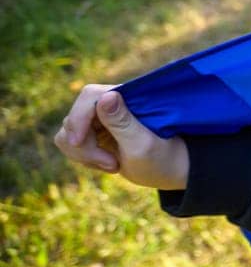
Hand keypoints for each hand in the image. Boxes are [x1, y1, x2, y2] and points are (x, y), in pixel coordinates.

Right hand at [54, 84, 188, 189]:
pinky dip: (85, 158)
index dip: (79, 118)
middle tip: (113, 165)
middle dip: (85, 146)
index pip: (90, 96)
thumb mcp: (142, 144)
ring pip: (67, 133)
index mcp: (126, 98)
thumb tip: (107, 96)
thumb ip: (122, 122)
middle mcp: (110, 103)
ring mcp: (99, 118)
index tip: (79, 142)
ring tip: (114, 165)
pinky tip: (108, 164)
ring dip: (85, 155)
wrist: (168, 171)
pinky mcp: (92, 133)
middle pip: (74, 118)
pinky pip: (70, 144)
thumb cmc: (162, 158)